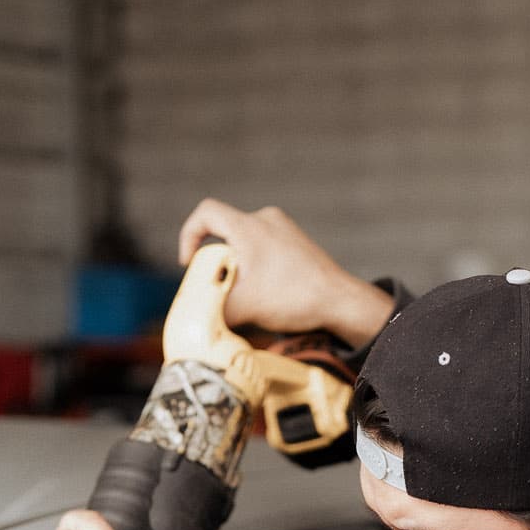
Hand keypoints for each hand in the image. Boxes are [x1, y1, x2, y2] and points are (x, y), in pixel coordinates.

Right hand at [177, 198, 393, 347]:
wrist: (340, 303)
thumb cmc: (296, 298)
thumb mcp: (244, 308)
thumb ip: (212, 308)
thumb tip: (195, 316)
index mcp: (248, 227)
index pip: (205, 214)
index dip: (189, 236)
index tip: (192, 263)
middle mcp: (266, 220)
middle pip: (225, 233)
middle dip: (217, 262)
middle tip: (220, 287)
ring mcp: (284, 229)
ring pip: (246, 243)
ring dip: (238, 267)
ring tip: (247, 294)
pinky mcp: (296, 243)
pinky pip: (264, 249)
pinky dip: (256, 268)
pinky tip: (266, 292)